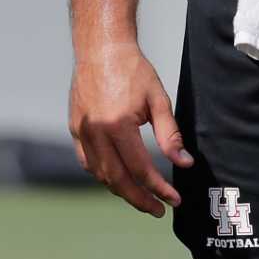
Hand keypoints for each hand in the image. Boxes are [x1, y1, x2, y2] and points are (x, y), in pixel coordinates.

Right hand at [68, 38, 192, 217]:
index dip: (160, 189)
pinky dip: (104, 174)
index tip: (175, 200)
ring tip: (142, 197)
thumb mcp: (158, 100)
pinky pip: (88, 162)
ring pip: (101, 174)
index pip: (141, 169)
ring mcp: (82, 131)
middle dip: (140, 200)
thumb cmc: (133, 70)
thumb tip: (184, 163)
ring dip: (122, 190)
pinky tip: (119, 178)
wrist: (101, 48)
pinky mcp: (75, 128)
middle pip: (118, 180)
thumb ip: (170, 135)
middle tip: (159, 210)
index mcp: (118, 125)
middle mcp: (96, 132)